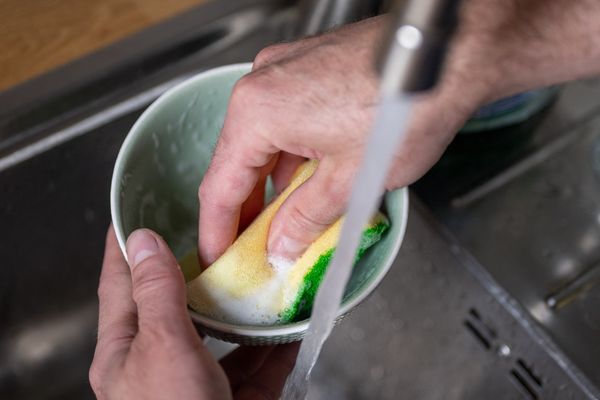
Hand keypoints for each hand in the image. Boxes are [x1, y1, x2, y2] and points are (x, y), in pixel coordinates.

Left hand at [90, 227, 298, 399]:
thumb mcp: (162, 348)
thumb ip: (157, 294)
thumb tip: (143, 241)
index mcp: (126, 351)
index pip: (120, 283)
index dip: (126, 245)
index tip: (135, 211)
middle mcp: (160, 365)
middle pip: (179, 306)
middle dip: (199, 273)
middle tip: (218, 238)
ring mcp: (200, 384)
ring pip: (224, 335)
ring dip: (246, 310)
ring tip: (263, 276)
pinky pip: (256, 366)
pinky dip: (277, 346)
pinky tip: (294, 325)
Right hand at [198, 1, 599, 264]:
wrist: (451, 54)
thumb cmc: (408, 106)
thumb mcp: (349, 181)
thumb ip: (304, 219)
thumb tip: (280, 244)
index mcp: (258, 112)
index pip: (221, 186)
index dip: (217, 230)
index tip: (218, 256)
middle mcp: (263, 83)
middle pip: (237, 160)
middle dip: (245, 208)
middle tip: (250, 247)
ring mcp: (285, 70)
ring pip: (262, 140)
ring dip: (270, 182)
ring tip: (283, 221)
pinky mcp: (309, 67)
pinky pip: (284, 119)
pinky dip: (289, 154)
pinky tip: (306, 180)